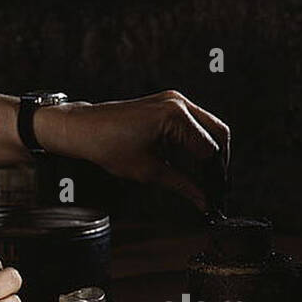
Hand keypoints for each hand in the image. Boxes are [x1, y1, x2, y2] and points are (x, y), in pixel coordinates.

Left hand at [54, 91, 229, 210]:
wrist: (83, 128)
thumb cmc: (107, 146)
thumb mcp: (149, 171)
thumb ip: (183, 186)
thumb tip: (204, 201)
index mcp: (175, 116)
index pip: (210, 149)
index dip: (215, 176)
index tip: (216, 195)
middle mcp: (178, 102)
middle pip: (218, 133)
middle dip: (219, 162)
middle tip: (216, 187)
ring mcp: (173, 100)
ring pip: (208, 128)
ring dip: (208, 153)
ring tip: (204, 180)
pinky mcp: (167, 104)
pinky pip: (194, 124)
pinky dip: (196, 144)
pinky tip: (191, 165)